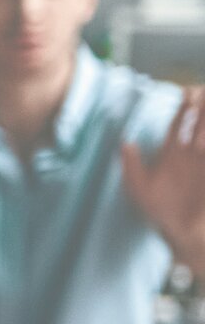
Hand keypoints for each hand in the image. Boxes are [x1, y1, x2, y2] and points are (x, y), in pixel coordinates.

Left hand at [124, 87, 204, 265]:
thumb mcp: (140, 189)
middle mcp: (189, 153)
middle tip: (202, 94)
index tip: (186, 92)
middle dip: (202, 106)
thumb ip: (132, 166)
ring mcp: (203, 161)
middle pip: (198, 121)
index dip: (183, 107)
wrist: (183, 231)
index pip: (178, 123)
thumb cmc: (159, 210)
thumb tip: (125, 143)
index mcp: (171, 152)